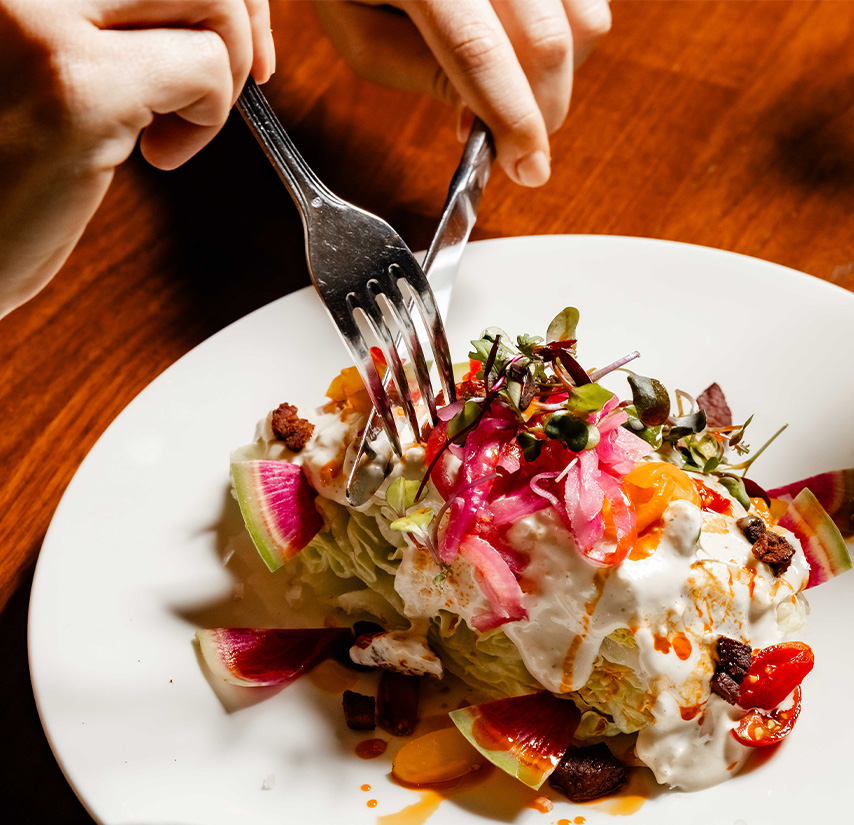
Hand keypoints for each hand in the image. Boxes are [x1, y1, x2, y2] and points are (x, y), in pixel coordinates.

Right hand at [0, 0, 273, 318]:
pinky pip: (205, 71)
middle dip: (238, 15)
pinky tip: (158, 158)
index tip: (240, 30)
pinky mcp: (72, 85)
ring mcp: (33, 10)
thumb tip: (223, 0)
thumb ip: (107, 11)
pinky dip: (208, 120)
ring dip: (225, 68)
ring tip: (177, 122)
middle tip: (233, 81)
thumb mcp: (42, 48)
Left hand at [314, 0, 610, 186]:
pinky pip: (593, 3)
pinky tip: (530, 46)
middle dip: (544, 111)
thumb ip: (420, 73)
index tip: (529, 170)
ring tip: (516, 84)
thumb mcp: (364, 35)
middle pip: (546, 40)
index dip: (512, 119)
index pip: (478, 52)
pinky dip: (573, 39)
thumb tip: (483, 119)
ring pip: (586, 21)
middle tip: (518, 143)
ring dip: (560, 75)